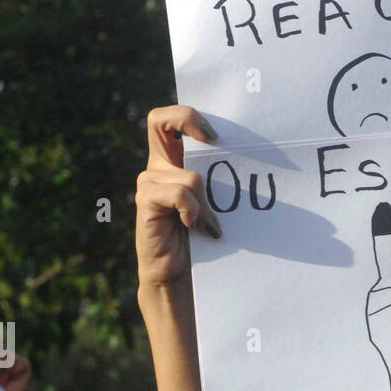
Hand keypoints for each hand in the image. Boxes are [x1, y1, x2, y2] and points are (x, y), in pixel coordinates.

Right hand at [135, 106, 221, 294]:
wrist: (176, 274)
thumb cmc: (198, 240)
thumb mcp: (210, 204)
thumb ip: (215, 182)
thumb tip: (245, 161)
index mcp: (171, 163)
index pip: (168, 121)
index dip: (189, 116)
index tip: (215, 135)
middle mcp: (157, 168)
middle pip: (158, 120)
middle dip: (188, 120)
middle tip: (215, 140)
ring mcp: (149, 183)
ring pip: (190, 176)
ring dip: (205, 201)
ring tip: (207, 225)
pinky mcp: (146, 201)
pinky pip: (180, 194)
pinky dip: (193, 210)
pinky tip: (195, 226)